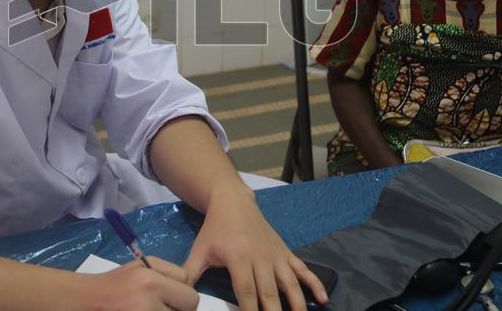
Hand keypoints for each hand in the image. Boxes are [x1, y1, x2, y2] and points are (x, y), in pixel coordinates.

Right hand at [70, 256, 198, 310]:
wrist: (89, 301)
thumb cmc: (116, 282)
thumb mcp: (141, 266)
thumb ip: (168, 273)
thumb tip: (189, 288)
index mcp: (150, 278)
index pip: (188, 284)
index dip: (181, 290)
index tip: (170, 295)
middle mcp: (149, 297)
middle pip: (190, 304)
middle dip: (181, 306)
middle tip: (164, 306)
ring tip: (152, 309)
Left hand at [182, 186, 328, 310]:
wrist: (234, 201)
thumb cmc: (215, 229)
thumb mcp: (199, 250)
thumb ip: (189, 274)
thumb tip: (179, 295)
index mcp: (238, 257)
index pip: (245, 291)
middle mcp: (260, 257)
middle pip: (270, 292)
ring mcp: (275, 255)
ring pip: (290, 283)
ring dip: (297, 304)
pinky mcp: (285, 252)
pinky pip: (302, 269)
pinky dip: (314, 284)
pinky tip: (322, 300)